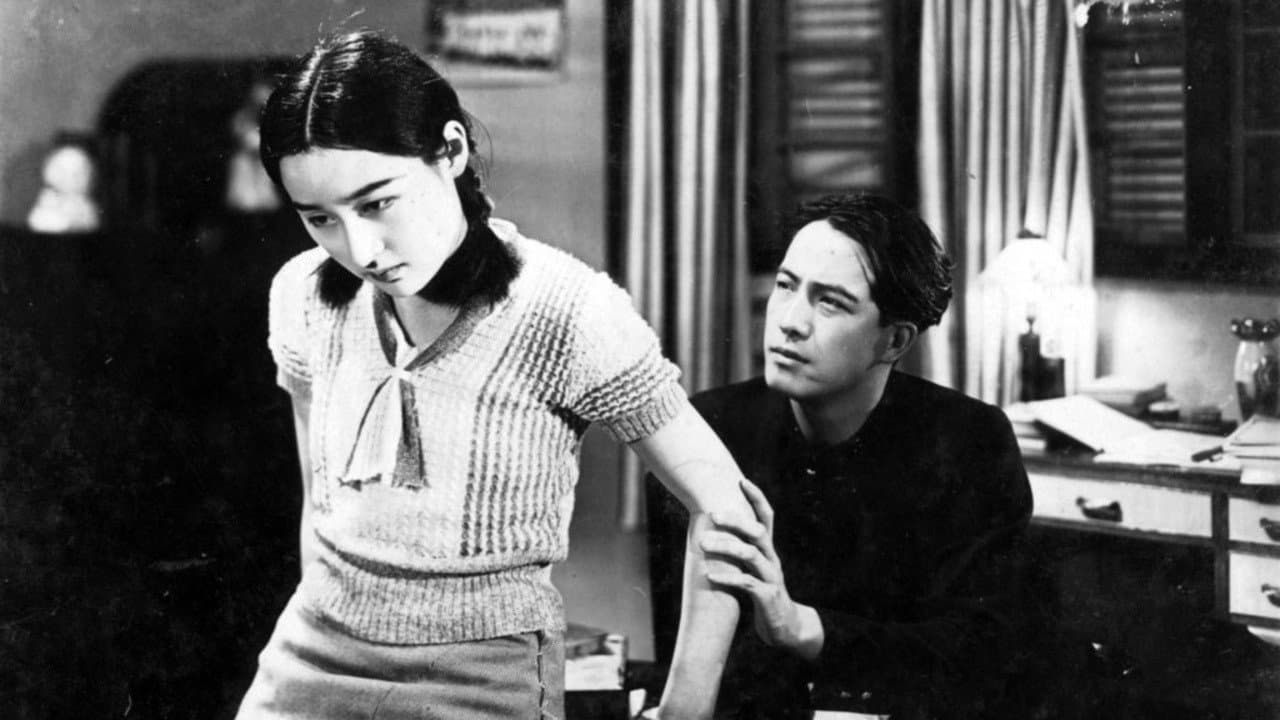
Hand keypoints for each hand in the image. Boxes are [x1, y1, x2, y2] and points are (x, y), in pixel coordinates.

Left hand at [701, 479, 821, 657]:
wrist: (786, 628)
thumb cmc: (764, 594)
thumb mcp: (755, 569)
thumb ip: (742, 551)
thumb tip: (714, 530)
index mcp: (769, 550)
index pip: (766, 517)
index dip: (756, 497)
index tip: (741, 480)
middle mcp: (772, 559)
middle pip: (757, 532)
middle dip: (735, 520)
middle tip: (712, 514)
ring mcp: (772, 577)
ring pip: (751, 555)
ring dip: (725, 547)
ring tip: (702, 545)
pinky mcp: (768, 597)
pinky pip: (747, 583)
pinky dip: (727, 578)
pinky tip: (709, 575)